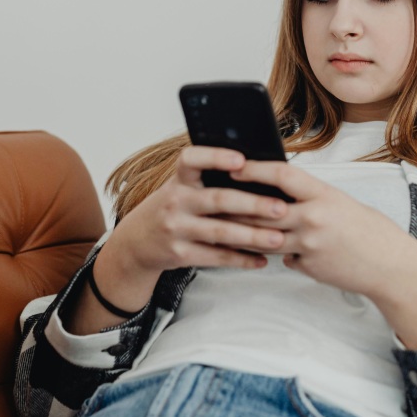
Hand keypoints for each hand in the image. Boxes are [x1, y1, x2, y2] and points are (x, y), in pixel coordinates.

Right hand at [110, 146, 290, 275]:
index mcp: (179, 179)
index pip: (192, 160)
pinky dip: (241, 259)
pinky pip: (216, 256)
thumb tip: (259, 176)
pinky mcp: (180, 254)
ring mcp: (177, 228)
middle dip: (253, 204)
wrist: (136, 242)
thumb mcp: (181, 187)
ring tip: (279, 238)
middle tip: (281, 207)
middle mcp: (176, 201)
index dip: (216, 157)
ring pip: (221, 232)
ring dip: (253, 236)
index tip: (241, 160)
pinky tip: (261, 259)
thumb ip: (209, 180)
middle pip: (218, 200)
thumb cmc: (172, 207)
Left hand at [226, 160, 416, 298]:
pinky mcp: (308, 266)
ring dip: (244, 232)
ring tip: (223, 226)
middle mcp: (314, 217)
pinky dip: (277, 253)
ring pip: (265, 236)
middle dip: (236, 205)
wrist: (390, 265)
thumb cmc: (368, 230)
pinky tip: (269, 252)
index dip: (254, 169)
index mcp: (323, 194)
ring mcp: (309, 244)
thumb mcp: (340, 203)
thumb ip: (311, 198)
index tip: (234, 164)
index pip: (282, 175)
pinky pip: (284, 258)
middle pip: (263, 209)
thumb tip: (281, 193)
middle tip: (213, 199)